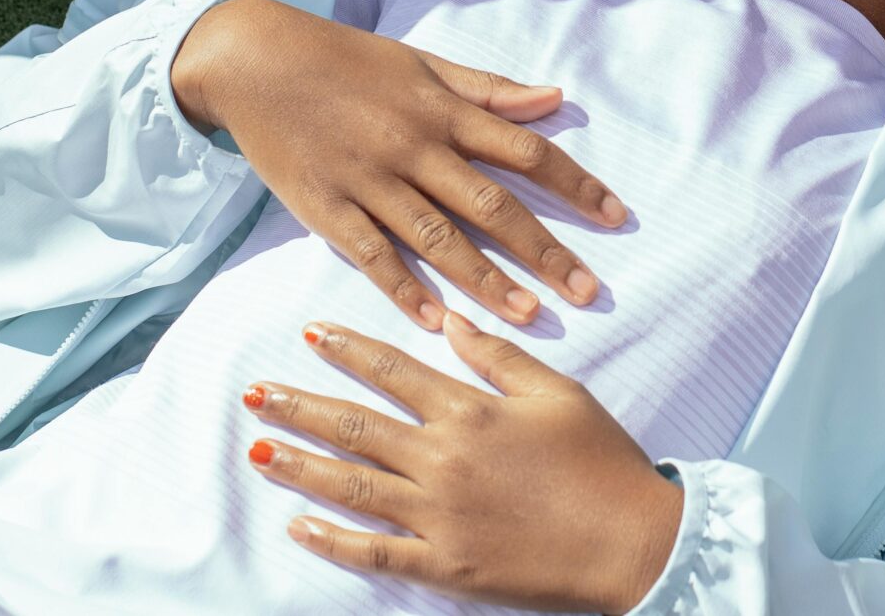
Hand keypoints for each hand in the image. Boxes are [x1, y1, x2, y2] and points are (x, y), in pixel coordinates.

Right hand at [173, 0, 627, 329]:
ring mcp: (368, 180)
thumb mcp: (422, 63)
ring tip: (529, 316)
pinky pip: (370, 254)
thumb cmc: (347, 60)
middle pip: (492, 204)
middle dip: (544, 250)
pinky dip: (403, 288)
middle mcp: (414, 147)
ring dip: (486, 280)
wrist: (256, 59)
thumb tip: (555, 100)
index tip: (616, 216)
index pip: (525, 151)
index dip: (575, 184)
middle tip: (588, 291)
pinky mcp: (325, 206)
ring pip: (437, 238)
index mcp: (443, 111)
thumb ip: (488, 89)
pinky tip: (435, 321)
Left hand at [245, 314, 684, 613]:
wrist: (630, 541)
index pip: (394, 369)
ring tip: (256, 451)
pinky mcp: (444, 564)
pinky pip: (374, 552)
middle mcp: (443, 457)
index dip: (350, 351)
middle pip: (357, 425)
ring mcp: (438, 515)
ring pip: (352, 485)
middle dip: (301, 406)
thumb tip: (452, 320)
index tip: (311, 335)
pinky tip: (299, 526)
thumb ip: (499, 356)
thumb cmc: (601, 460)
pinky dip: (333, 540)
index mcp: (471, 409)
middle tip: (255, 393)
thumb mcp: (557, 392)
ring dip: (301, 465)